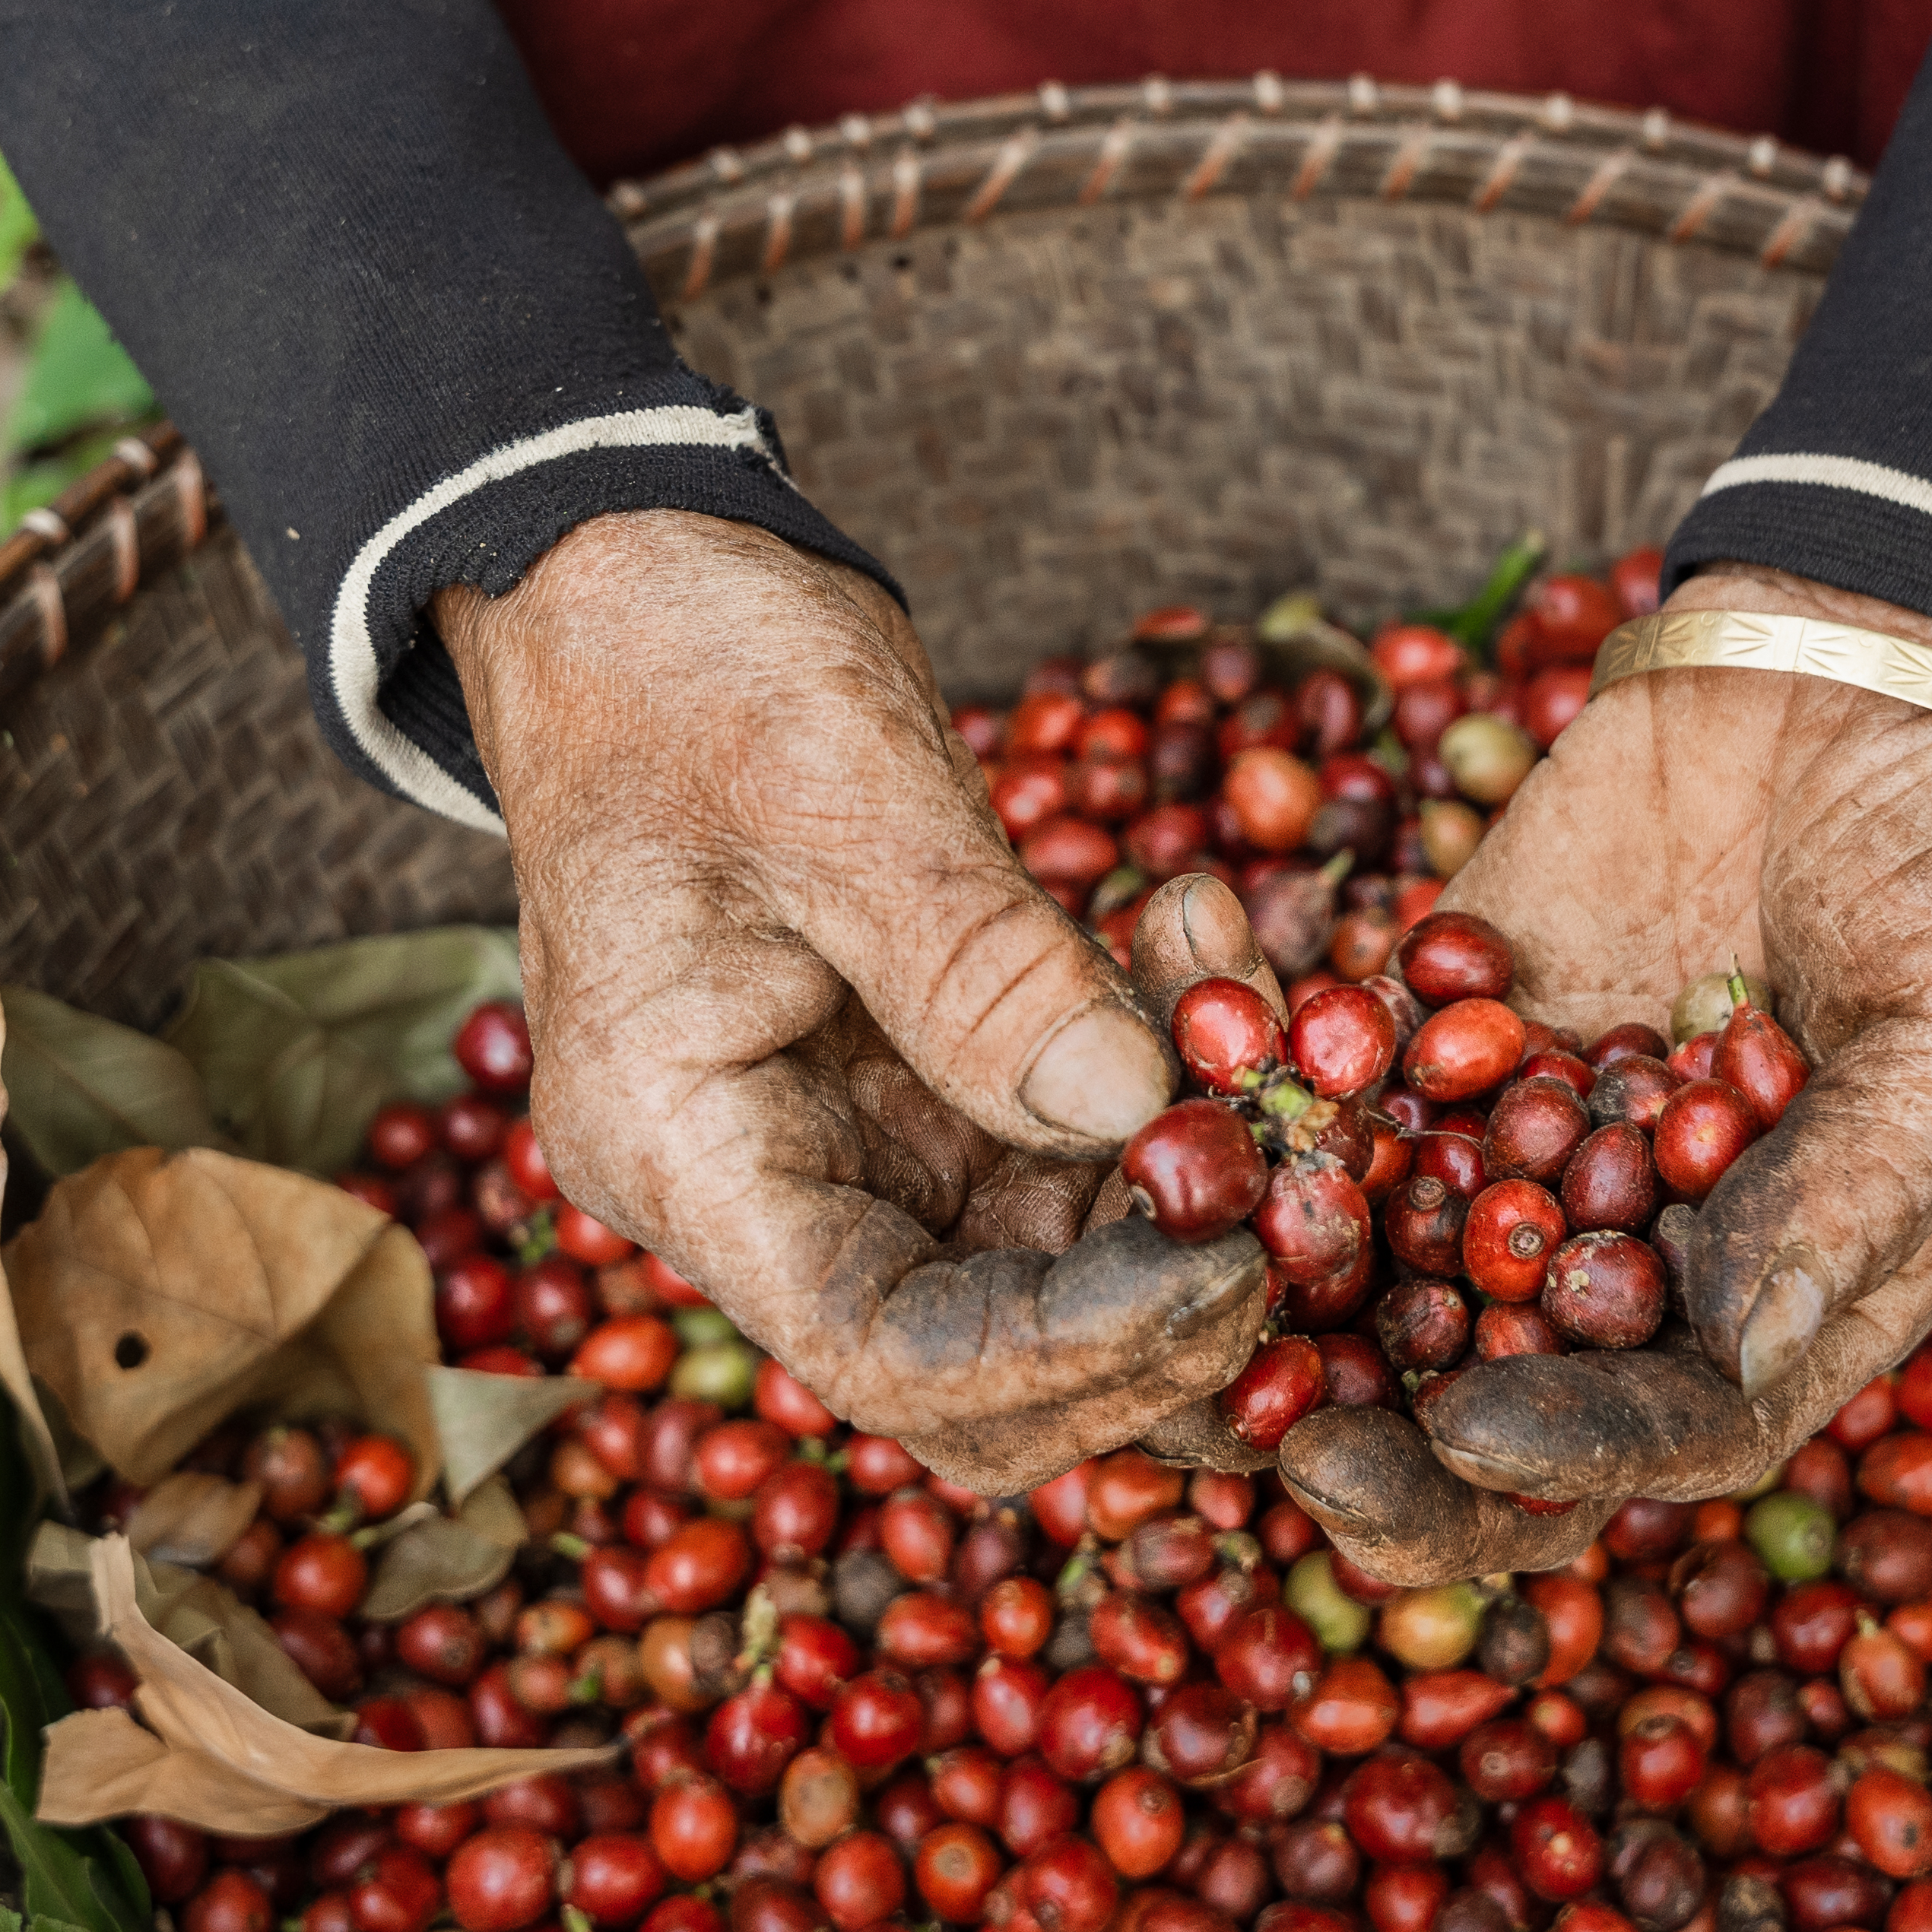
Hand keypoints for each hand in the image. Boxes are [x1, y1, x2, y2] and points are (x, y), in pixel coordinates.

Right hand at [442, 513, 1267, 1492]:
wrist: (619, 573)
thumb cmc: (681, 658)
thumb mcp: (835, 785)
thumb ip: (982, 967)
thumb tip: (1140, 1118)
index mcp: (679, 1148)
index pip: (887, 1353)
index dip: (1071, 1353)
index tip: (1236, 1275)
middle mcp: (752, 1186)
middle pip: (981, 1358)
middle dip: (1158, 1306)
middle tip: (1311, 1194)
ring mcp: (837, 1143)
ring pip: (1047, 1262)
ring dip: (1185, 1178)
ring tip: (1267, 1015)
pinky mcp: (911, 1084)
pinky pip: (1059, 1147)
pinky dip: (1155, 1083)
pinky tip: (1214, 957)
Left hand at [1272, 568, 1931, 1580]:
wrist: (1854, 670)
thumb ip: (1861, 1187)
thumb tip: (1738, 1349)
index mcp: (1783, 1303)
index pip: (1669, 1432)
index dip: (1573, 1457)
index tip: (1466, 1435)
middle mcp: (1631, 1264)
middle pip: (1491, 1410)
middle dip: (1379, 1445)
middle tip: (1277, 1443)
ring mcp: (1510, 1156)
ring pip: (1368, 1264)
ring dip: (1265, 1269)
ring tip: (1179, 1249)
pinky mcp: (1419, 1038)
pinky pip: (1313, 1072)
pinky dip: (1236, 1040)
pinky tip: (1181, 959)